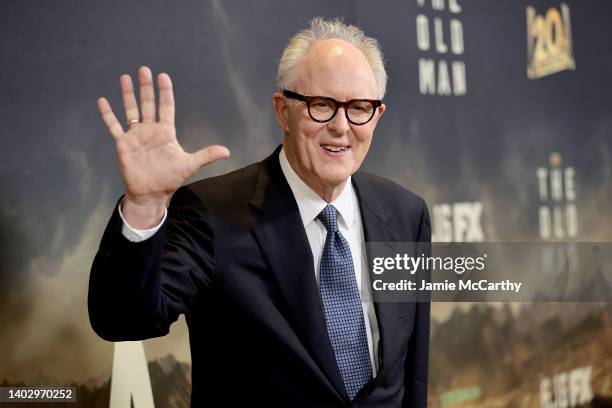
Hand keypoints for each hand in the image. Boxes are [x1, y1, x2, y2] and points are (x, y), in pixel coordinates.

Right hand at [97, 66, 229, 227]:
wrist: (151, 194)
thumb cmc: (169, 179)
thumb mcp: (189, 165)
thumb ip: (206, 156)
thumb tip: (227, 151)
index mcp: (166, 132)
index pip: (166, 107)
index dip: (165, 92)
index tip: (163, 76)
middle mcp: (150, 130)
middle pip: (148, 104)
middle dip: (146, 87)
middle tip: (144, 70)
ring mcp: (136, 136)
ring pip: (131, 110)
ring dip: (128, 95)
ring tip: (125, 77)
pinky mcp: (123, 144)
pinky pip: (114, 126)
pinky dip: (108, 115)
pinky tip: (103, 101)